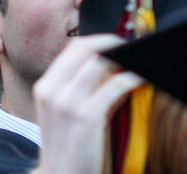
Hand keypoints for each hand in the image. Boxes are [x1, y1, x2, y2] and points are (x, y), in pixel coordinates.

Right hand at [32, 34, 141, 173]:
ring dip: (124, 59)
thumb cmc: (69, 146)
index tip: (116, 44)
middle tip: (131, 48)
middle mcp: (52, 91)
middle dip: (112, 43)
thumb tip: (113, 64)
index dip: (99, 41)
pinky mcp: (86, 116)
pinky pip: (116, 85)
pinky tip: (141, 79)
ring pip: (101, 62)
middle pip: (86, 48)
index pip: (74, 47)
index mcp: (45, 87)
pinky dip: (132, 78)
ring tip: (138, 62)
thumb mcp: (67, 112)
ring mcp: (67, 103)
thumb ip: (85, 86)